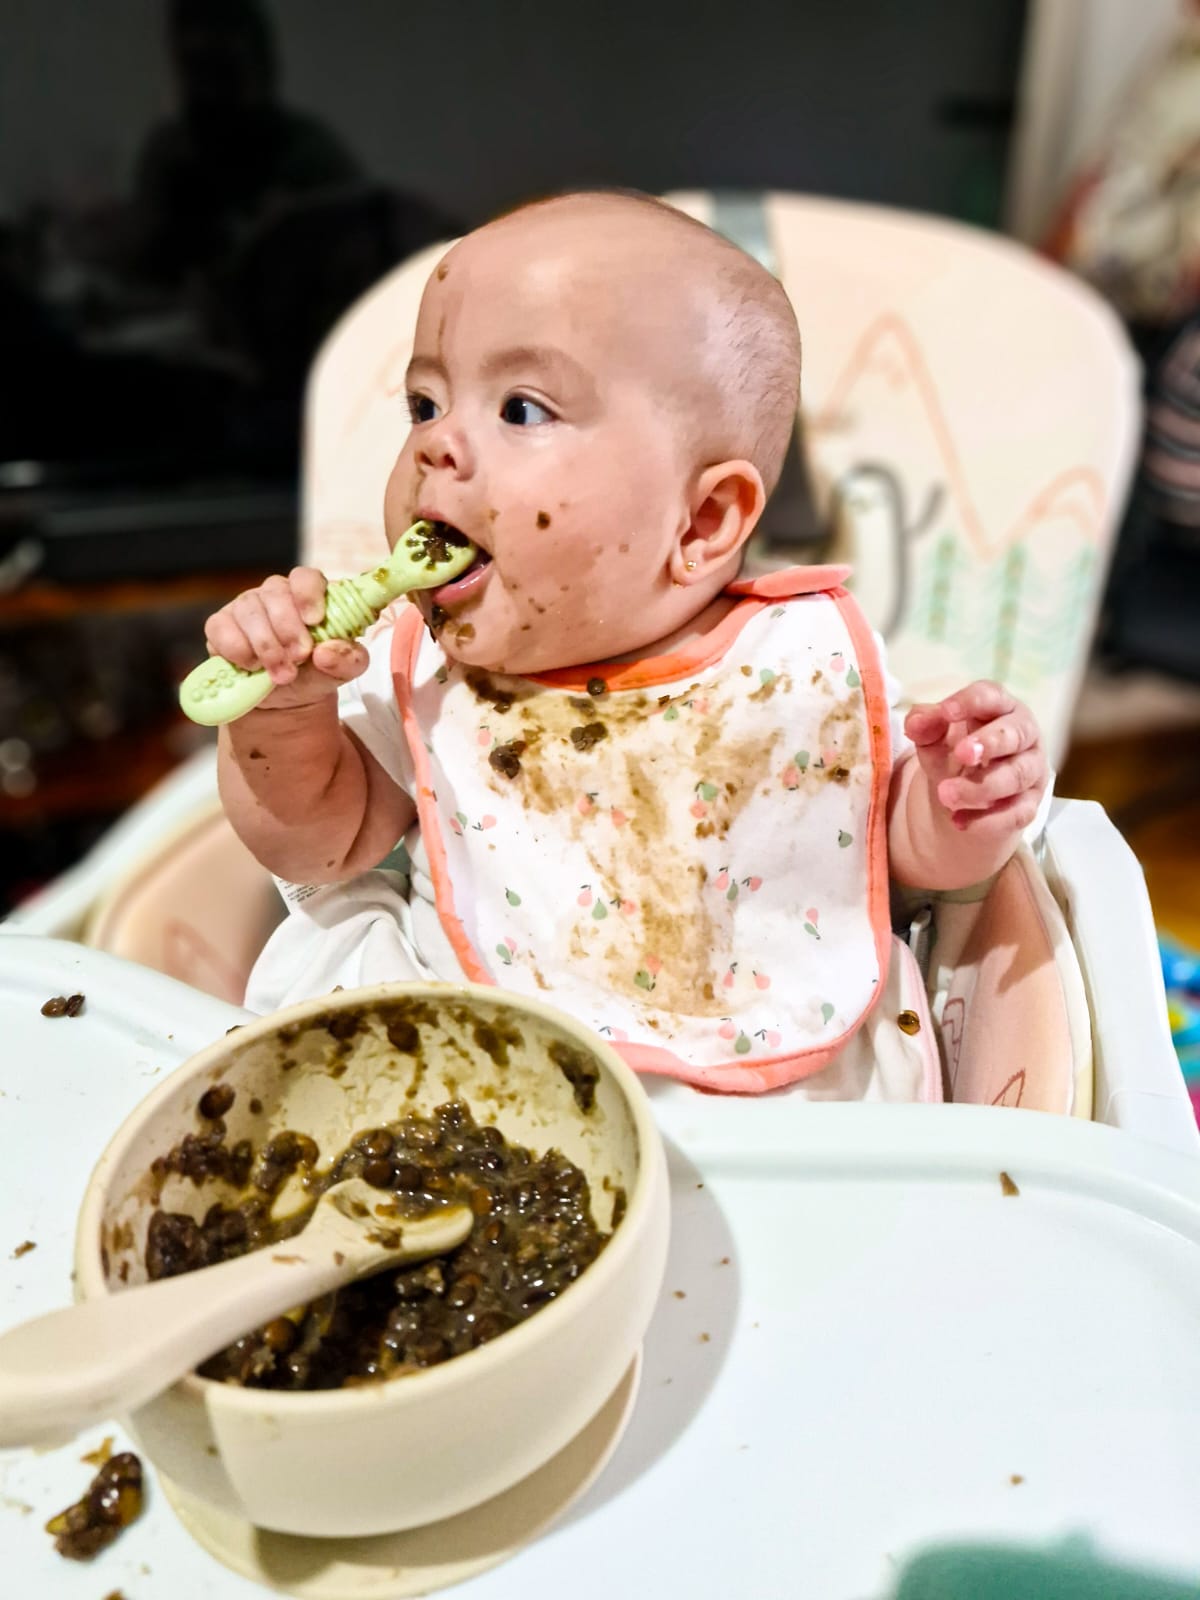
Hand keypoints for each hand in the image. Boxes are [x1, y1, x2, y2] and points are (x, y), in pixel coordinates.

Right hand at [203, 568, 368, 710]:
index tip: (314, 620)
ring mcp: (246, 608)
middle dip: (288, 629)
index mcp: (309, 597)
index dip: (308, 593)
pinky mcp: (220, 626)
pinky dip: (239, 650)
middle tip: (299, 657)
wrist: (282, 702)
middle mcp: (276, 595)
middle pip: (276, 592)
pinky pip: (221, 628)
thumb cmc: (313, 675)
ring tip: (282, 674)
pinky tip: (253, 667)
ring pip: (249, 610)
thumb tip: (327, 652)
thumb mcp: (340, 672)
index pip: (306, 577)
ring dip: (267, 645)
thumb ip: (348, 660)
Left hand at [904, 681, 1047, 836]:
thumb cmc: (956, 752)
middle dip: (990, 742)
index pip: (992, 696)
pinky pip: (1017, 813)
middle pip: (1015, 734)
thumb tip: (915, 723)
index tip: (946, 712)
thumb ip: (925, 726)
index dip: (971, 701)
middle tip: (962, 754)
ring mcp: (1031, 770)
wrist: (968, 796)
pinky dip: (988, 820)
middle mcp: (1024, 735)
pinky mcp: (1030, 804)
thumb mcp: (934, 738)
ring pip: (1016, 776)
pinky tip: (959, 821)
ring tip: (946, 794)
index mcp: (1000, 708)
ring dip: (981, 787)